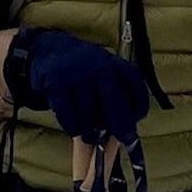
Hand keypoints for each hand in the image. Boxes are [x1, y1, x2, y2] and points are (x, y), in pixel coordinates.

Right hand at [6, 30, 149, 144]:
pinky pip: (69, 118)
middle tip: (123, 139)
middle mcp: (99, 68)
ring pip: (90, 116)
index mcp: (116, 66)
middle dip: (121, 127)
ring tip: (90, 134)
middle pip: (116, 104)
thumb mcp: (107, 75)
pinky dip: (73, 128)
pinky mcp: (57, 85)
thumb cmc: (86, 73)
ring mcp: (77, 76)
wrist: (52, 51)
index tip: (136, 120)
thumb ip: (119, 98)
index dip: (140, 109)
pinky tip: (74, 126)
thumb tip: (126, 132)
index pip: (136, 88)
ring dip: (92, 132)